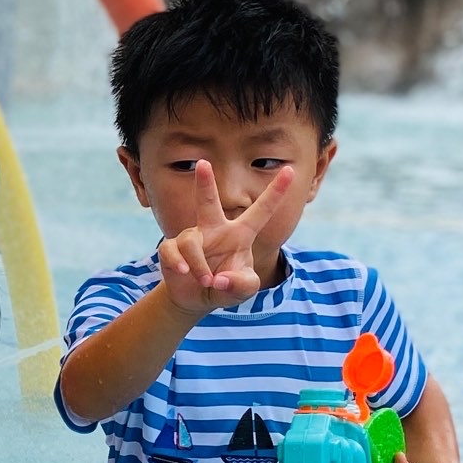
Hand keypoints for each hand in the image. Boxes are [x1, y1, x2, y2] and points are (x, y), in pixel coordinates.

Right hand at [156, 162, 297, 316]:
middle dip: (205, 183)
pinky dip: (179, 264)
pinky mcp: (172, 248)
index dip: (276, 191)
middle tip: (203, 163)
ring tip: (206, 281)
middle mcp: (215, 229)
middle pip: (208, 202)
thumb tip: (220, 278)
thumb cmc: (227, 286)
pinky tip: (184, 273)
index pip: (261, 210)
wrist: (197, 298)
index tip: (290, 170)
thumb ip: (242, 285)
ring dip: (199, 266)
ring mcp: (193, 237)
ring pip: (191, 242)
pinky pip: (173, 251)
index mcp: (240, 234)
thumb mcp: (244, 289)